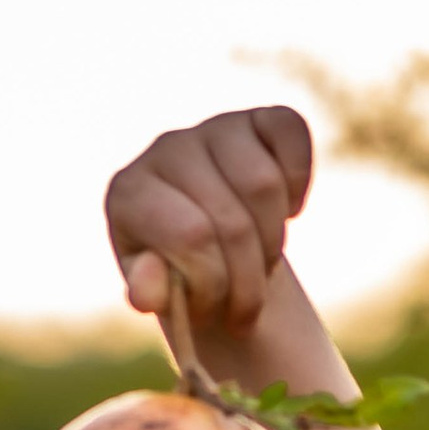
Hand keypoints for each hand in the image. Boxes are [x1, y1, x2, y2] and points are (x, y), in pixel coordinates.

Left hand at [107, 107, 313, 336]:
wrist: (213, 246)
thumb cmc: (182, 273)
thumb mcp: (160, 293)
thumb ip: (150, 293)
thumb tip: (147, 292)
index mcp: (129, 192)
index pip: (191, 236)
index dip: (214, 284)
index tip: (211, 311)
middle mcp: (166, 148)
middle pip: (233, 221)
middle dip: (247, 281)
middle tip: (242, 305)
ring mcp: (213, 127)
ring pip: (264, 185)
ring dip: (272, 244)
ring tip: (259, 264)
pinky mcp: (259, 117)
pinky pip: (293, 133)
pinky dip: (298, 182)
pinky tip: (285, 211)